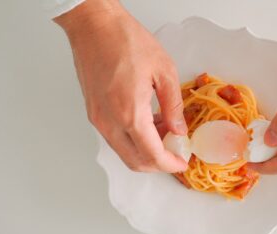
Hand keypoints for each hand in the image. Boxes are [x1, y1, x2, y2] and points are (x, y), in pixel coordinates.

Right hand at [54, 0, 187, 171]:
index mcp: (129, 112)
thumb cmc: (124, 40)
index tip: (183, 162)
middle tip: (176, 152)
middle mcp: (109, 121)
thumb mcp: (164, 71)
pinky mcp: (94, 112)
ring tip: (165, 131)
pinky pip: (115, 138)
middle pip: (135, 162)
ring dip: (145, 151)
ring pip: (124, 152)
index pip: (152, 155)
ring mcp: (98, 119)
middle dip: (158, 164)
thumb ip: (174, 106)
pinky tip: (148, 122)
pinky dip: (133, 139)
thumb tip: (179, 129)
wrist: (94, 25)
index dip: (170, 164)